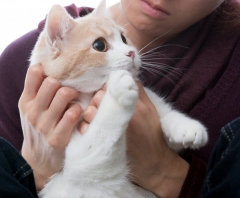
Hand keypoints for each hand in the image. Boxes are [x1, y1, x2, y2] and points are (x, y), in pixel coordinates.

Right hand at [19, 64, 81, 189]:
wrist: (38, 161)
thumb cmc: (38, 127)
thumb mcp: (30, 108)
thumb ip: (35, 89)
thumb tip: (46, 62)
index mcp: (25, 101)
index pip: (34, 72)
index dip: (46, 68)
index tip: (54, 73)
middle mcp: (32, 112)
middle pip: (52, 81)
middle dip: (63, 82)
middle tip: (68, 88)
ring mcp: (44, 126)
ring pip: (63, 94)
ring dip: (73, 94)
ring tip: (74, 99)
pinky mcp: (57, 138)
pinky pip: (72, 114)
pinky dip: (78, 110)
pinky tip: (77, 112)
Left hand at [79, 81, 188, 197]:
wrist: (154, 164)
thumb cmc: (152, 135)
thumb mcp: (150, 110)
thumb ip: (139, 92)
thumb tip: (128, 76)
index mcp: (132, 105)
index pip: (112, 86)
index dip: (106, 87)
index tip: (106, 91)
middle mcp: (120, 115)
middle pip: (98, 97)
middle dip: (96, 97)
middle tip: (99, 103)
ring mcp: (109, 130)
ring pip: (89, 112)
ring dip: (89, 111)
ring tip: (94, 116)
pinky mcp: (101, 143)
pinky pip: (85, 129)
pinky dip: (84, 126)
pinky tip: (90, 127)